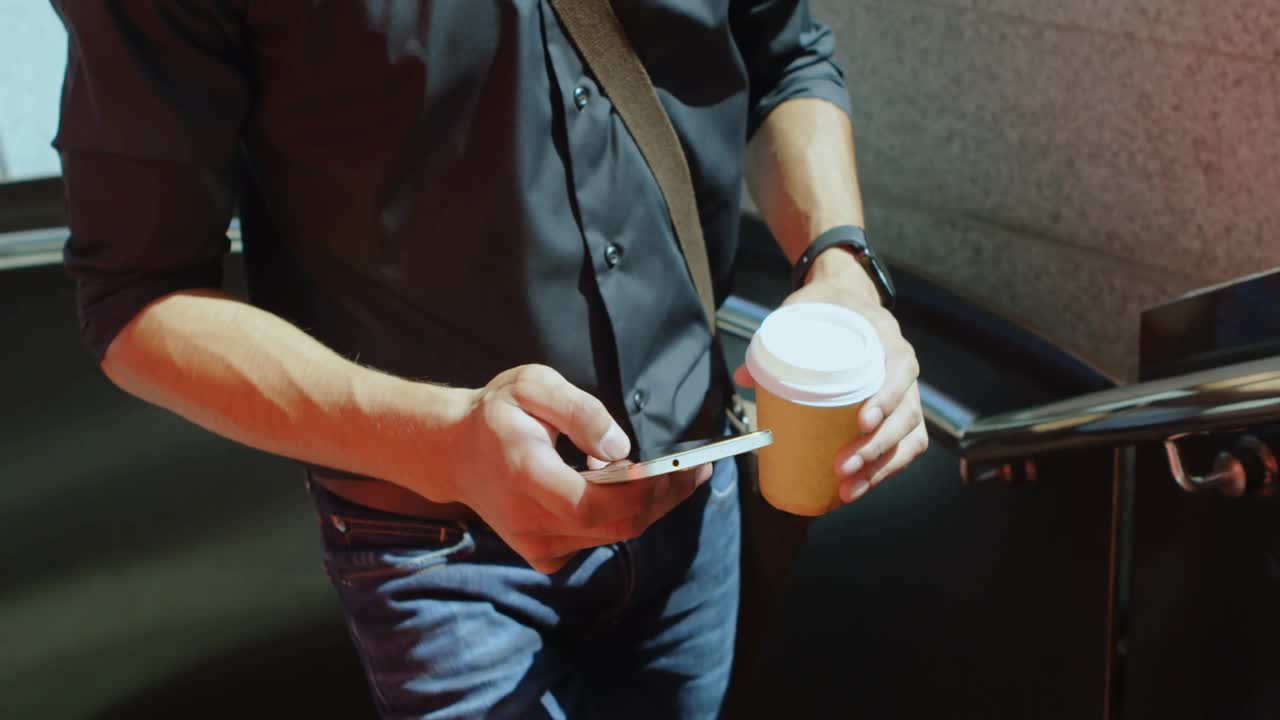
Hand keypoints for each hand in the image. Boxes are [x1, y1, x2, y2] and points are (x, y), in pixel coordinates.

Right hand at [430, 364, 711, 572]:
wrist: (453, 453)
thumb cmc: (496, 413)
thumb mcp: (533, 385)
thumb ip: (580, 411)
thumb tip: (622, 447)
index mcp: (527, 476)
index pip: (598, 503)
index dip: (646, 490)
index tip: (679, 464)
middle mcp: (531, 521)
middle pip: (618, 525)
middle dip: (664, 497)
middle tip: (696, 467)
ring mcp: (537, 546)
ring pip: (614, 534)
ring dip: (645, 504)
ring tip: (657, 467)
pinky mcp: (545, 556)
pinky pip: (598, 540)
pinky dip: (619, 516)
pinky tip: (615, 486)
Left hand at [734, 250, 926, 508]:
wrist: (846, 296)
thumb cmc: (825, 306)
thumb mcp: (800, 310)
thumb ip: (773, 340)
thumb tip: (744, 378)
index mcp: (885, 337)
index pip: (900, 368)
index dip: (886, 398)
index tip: (861, 422)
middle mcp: (904, 367)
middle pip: (906, 414)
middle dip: (876, 448)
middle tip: (842, 467)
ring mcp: (907, 392)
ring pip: (910, 437)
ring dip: (882, 468)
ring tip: (849, 490)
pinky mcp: (901, 412)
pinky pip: (905, 446)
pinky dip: (885, 471)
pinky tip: (859, 488)